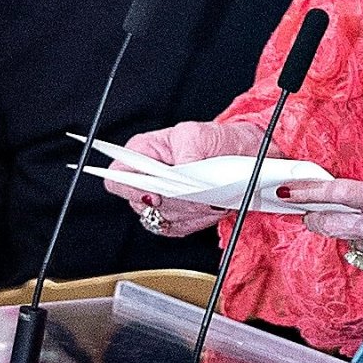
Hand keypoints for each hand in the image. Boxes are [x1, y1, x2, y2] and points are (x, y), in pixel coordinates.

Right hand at [106, 119, 262, 237]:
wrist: (243, 156)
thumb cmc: (217, 139)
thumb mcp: (199, 134)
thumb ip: (184, 152)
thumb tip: (179, 170)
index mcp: (142, 152)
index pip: (118, 177)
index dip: (132, 189)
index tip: (156, 193)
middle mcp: (147, 177)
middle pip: (140, 204)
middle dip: (172, 201)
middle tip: (196, 194)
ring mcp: (160, 198)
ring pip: (160, 219)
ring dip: (189, 212)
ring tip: (210, 199)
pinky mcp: (175, 216)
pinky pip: (177, 228)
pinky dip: (196, 221)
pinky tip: (211, 208)